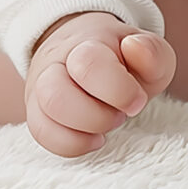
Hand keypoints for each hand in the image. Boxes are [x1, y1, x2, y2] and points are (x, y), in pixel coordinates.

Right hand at [24, 11, 175, 156]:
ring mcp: (40, 89)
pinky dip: (72, 145)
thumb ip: (152, 51)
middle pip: (56, 96)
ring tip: (106, 124)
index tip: (138, 101)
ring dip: (83, 131)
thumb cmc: (120, 57)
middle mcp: (55, 64)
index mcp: (86, 43)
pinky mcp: (35, 111)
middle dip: (98, 117)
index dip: (119, 91)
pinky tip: (93, 138)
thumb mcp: (145, 50)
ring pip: (42, 120)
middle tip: (120, 114)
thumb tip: (134, 48)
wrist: (83, 48)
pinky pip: (41, 135)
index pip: (88, 64)